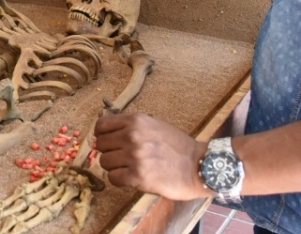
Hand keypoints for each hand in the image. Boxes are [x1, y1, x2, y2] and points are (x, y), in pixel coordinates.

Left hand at [93, 113, 209, 200]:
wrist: (199, 165)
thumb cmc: (178, 146)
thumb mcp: (155, 125)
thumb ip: (132, 127)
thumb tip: (106, 135)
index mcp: (136, 121)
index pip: (101, 126)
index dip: (102, 136)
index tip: (109, 143)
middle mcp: (132, 136)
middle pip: (101, 145)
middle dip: (109, 152)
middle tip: (122, 158)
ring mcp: (134, 156)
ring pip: (105, 162)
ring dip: (114, 167)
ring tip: (129, 168)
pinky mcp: (138, 176)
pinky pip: (113, 178)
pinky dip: (119, 180)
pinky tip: (131, 178)